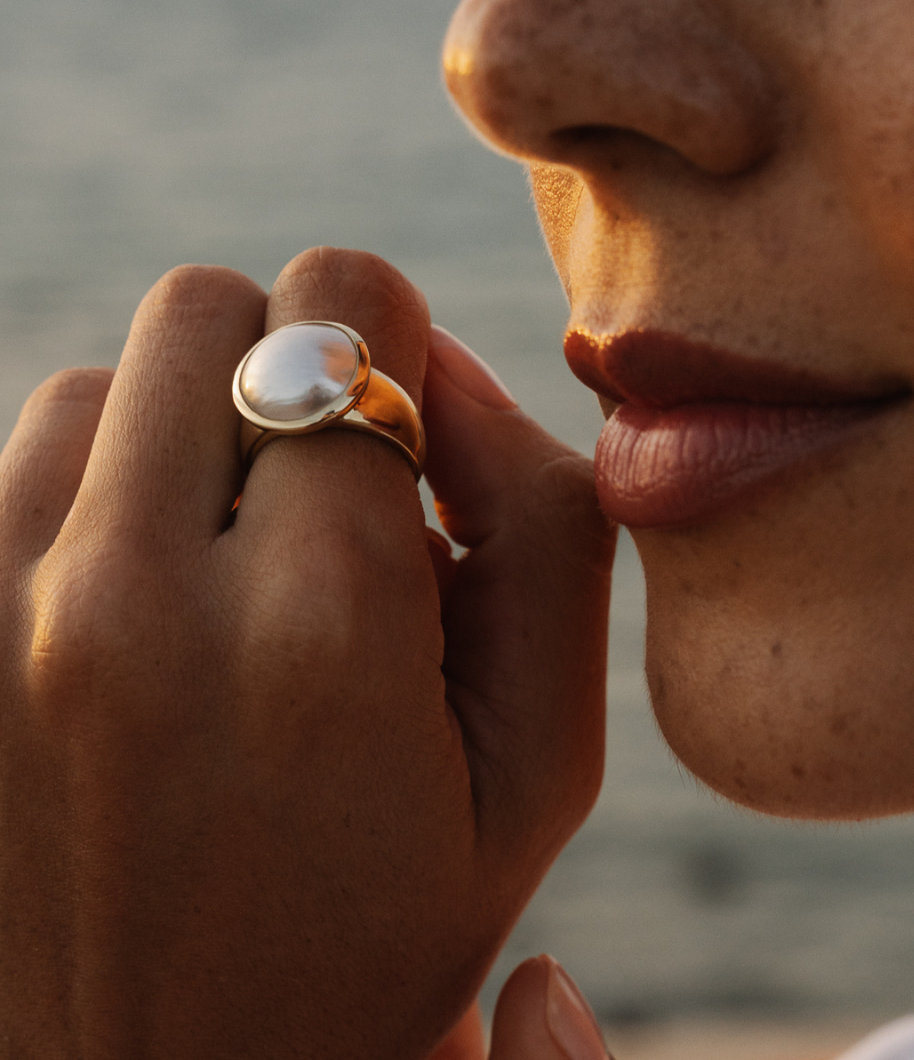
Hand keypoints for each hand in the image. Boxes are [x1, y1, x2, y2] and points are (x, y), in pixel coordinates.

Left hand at [0, 248, 614, 1056]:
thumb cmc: (381, 929)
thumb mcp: (539, 759)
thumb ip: (542, 524)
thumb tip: (446, 372)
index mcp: (321, 628)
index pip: (344, 303)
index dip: (398, 343)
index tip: (409, 440)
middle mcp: (128, 603)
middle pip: (209, 307)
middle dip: (293, 369)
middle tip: (332, 499)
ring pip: (106, 385)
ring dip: (191, 447)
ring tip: (238, 581)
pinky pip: (22, 469)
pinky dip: (102, 504)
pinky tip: (151, 615)